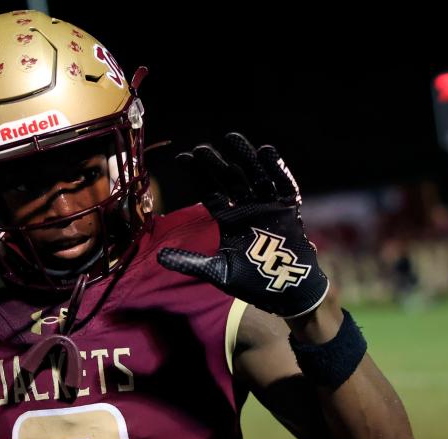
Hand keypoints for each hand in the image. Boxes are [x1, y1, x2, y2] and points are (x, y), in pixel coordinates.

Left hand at [157, 132, 328, 318]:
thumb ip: (192, 262)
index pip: (210, 192)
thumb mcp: (218, 271)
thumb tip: (159, 258)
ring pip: (255, 176)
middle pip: (231, 179)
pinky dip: (277, 169)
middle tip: (202, 149)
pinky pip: (284, 184)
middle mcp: (246, 208)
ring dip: (245, 158)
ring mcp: (268, 206)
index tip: (183, 158)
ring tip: (232, 139)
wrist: (285, 290)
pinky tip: (267, 152)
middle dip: (217, 164)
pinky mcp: (289, 208)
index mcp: (228, 219)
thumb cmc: (251, 282)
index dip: (198, 175)